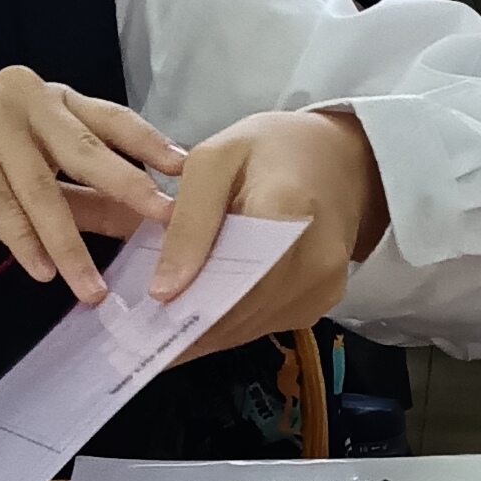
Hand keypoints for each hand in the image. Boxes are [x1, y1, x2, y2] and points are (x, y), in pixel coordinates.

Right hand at [0, 69, 182, 302]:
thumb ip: (88, 199)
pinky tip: (42, 272)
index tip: (186, 172)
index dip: (150, 145)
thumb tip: (144, 224)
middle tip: (163, 221)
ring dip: (69, 244)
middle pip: (87, 149)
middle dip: (129, 189)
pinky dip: (24, 243)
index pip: (112, 120)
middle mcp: (27, 96)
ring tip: (91, 288)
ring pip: (43, 188)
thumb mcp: (36, 187)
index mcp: (52, 100)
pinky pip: (3, 202)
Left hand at [144, 107, 386, 359]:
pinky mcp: (322, 303)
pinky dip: (231, 323)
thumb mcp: (215, 159)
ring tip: (164, 323)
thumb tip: (163, 292)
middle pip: (239, 312)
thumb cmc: (272, 149)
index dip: (185, 305)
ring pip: (249, 328)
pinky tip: (204, 309)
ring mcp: (323, 287)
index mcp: (287, 211)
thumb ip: (189, 221)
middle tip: (140, 329)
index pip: (230, 278)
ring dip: (206, 330)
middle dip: (187, 324)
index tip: (141, 321)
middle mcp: (315, 260)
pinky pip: (266, 325)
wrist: (341, 159)